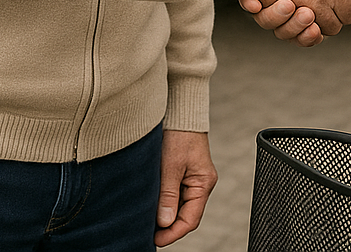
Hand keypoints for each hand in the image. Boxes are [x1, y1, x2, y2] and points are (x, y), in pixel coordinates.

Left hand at [155, 130, 217, 245]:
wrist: (180, 111)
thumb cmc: (180, 134)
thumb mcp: (171, 166)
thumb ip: (168, 195)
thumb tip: (165, 223)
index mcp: (204, 183)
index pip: (191, 219)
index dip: (173, 233)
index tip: (155, 240)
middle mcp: (201, 184)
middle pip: (185, 216)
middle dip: (168, 227)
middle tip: (147, 233)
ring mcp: (192, 179)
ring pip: (179, 207)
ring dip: (165, 215)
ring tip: (147, 220)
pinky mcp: (183, 174)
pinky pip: (175, 196)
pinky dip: (164, 203)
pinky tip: (152, 205)